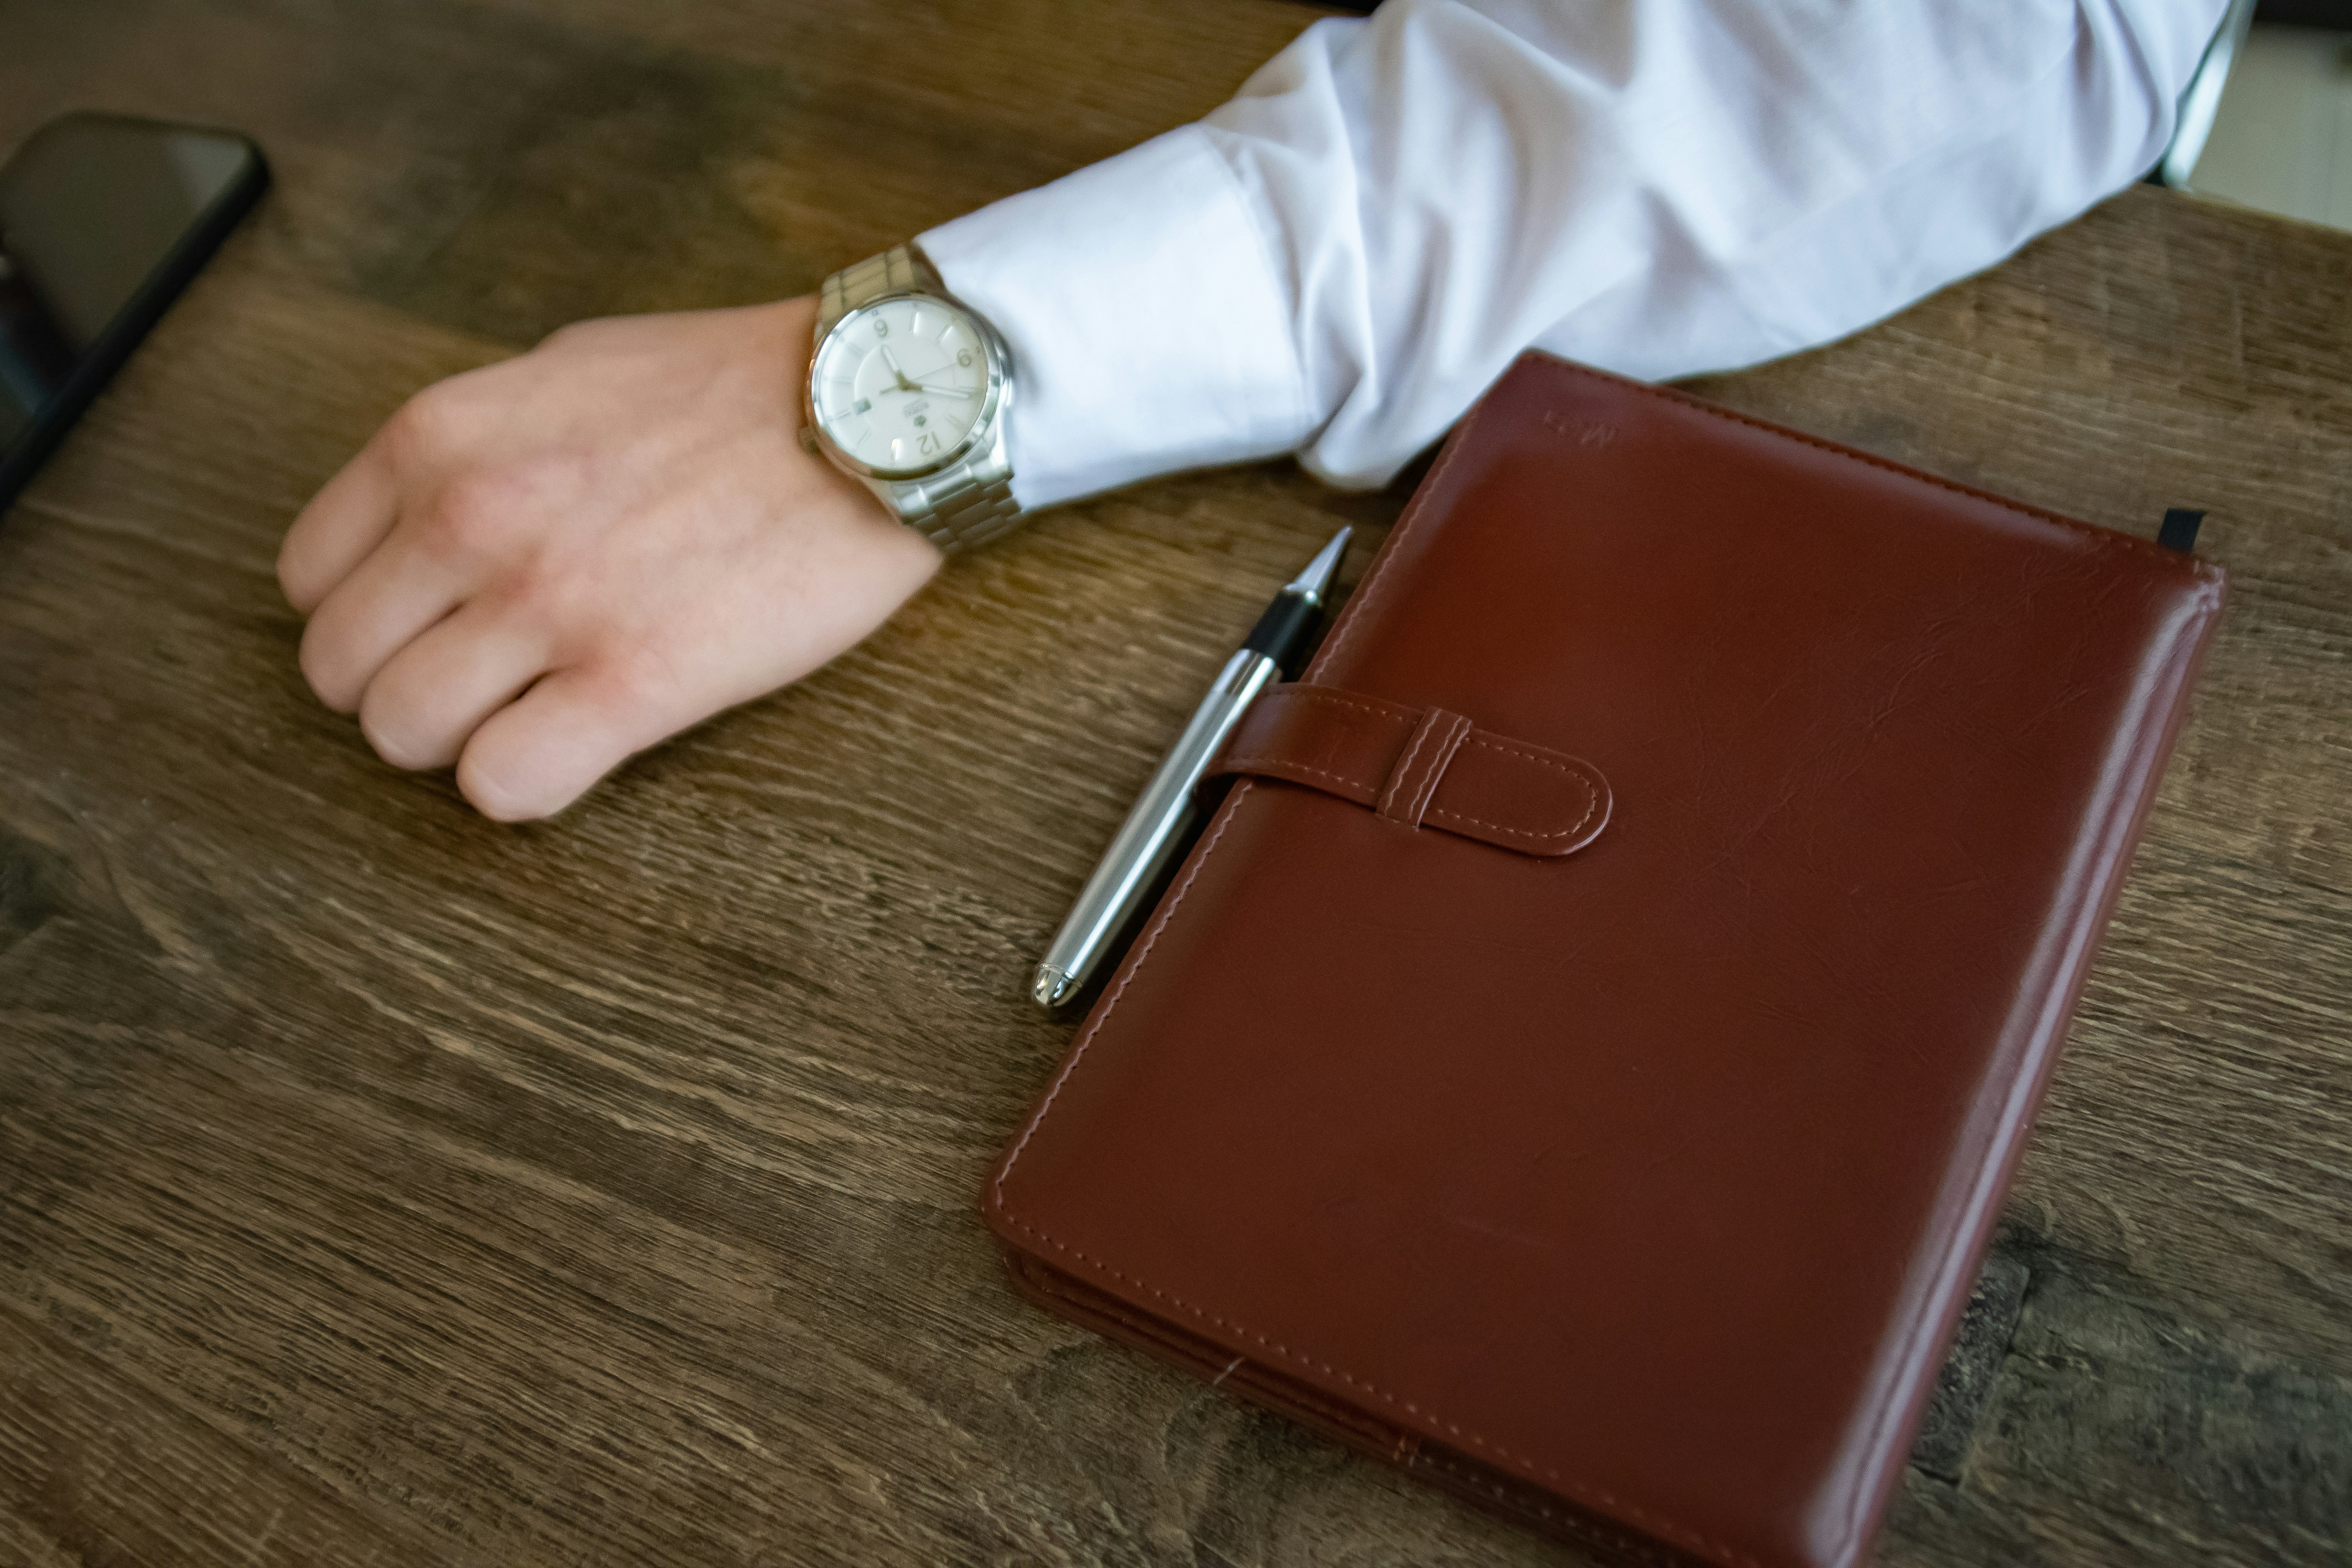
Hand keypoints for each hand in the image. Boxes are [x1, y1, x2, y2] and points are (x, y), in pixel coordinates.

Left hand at [277, 296, 939, 820]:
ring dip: (462, 741)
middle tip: (487, 682)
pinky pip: (504, 783)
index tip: (433, 624)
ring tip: (537, 713)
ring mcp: (547, 605)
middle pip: (342, 673)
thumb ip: (479, 441)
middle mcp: (470, 520)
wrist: (873, 411)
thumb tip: (437, 507)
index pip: (311, 580)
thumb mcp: (566, 369)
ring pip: (405, 734)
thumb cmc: (735, 386)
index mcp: (440, 440)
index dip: (370, 618)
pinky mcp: (633, 680)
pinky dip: (525, 784)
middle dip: (405, 688)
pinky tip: (579, 746)